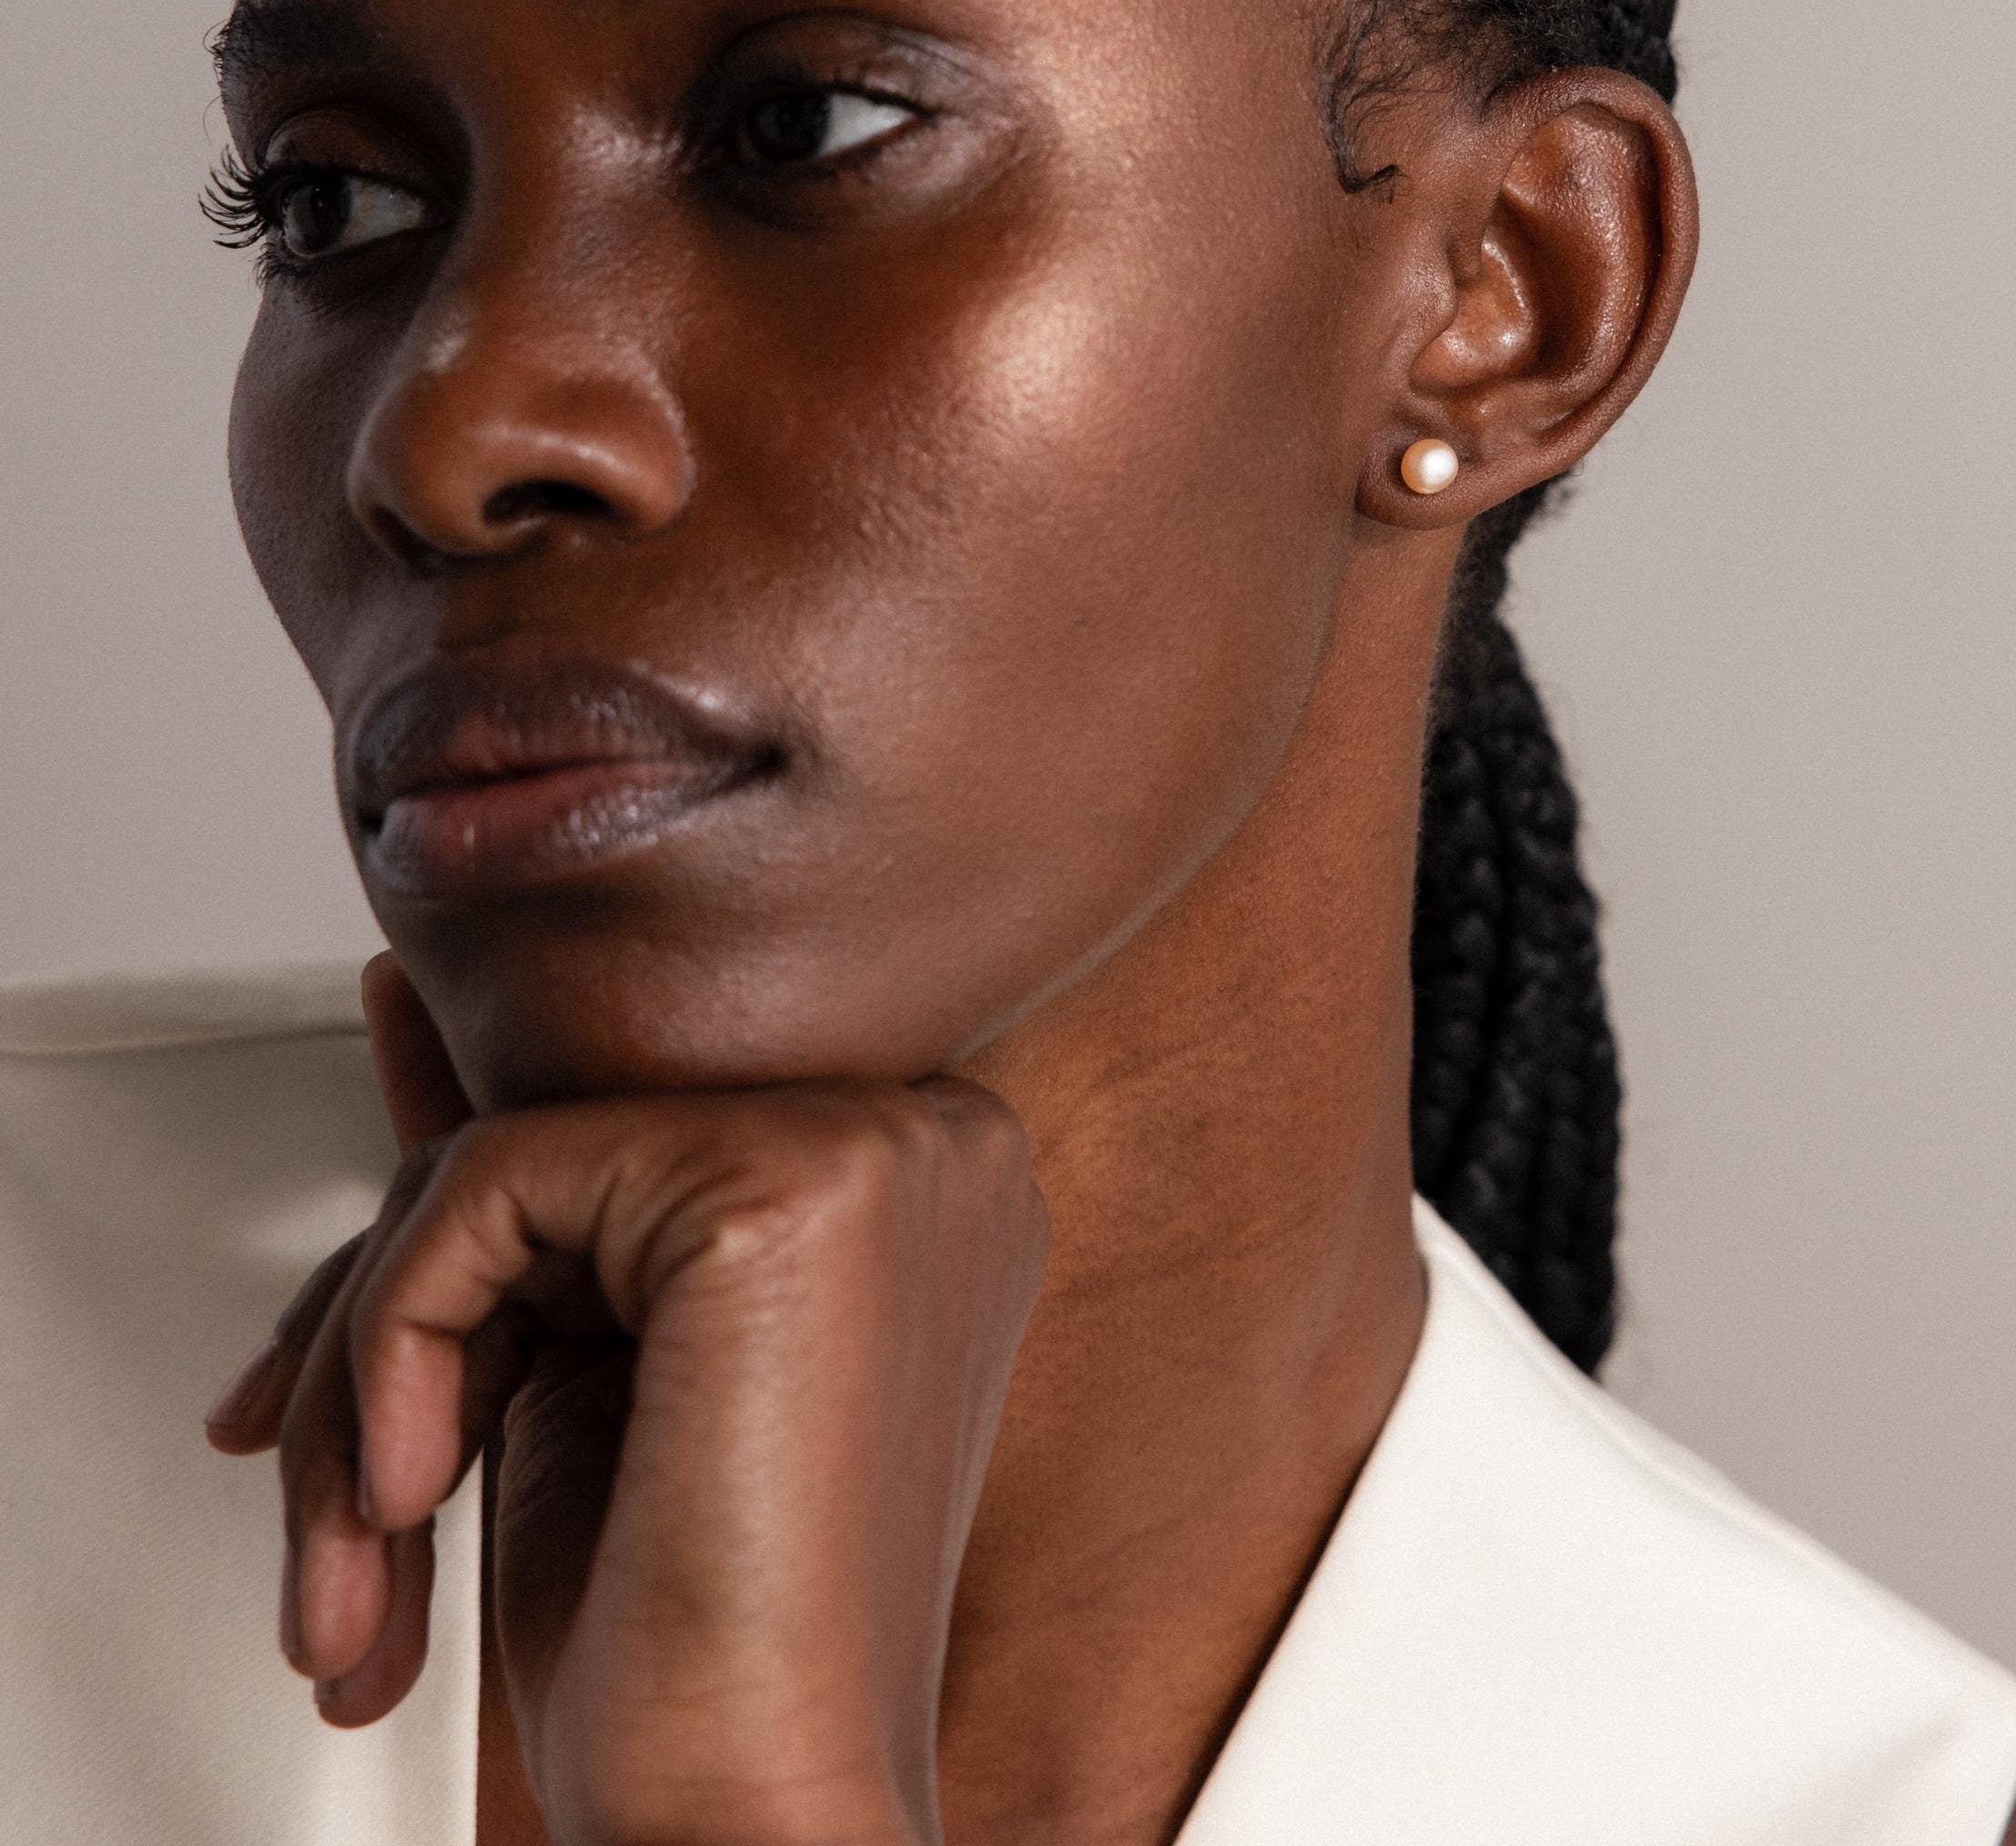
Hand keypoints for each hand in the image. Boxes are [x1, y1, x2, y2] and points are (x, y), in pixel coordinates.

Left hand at [205, 956, 1049, 1845]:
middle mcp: (931, 1139)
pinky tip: (406, 1500)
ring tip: (360, 1561)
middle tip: (336, 1523)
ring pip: (510, 1161)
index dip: (462, 1278)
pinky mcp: (789, 1185)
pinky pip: (492, 1186)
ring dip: (372, 1370)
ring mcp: (881, 1148)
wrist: (746, 1819)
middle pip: (571, 1137)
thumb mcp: (590, 1372)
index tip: (356, 1415)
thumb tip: (403, 1000)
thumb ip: (533, 1190)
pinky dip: (391, 1350)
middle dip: (396, 1328)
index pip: (631, 1136)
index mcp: (920, 1178)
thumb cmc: (692, 1651)